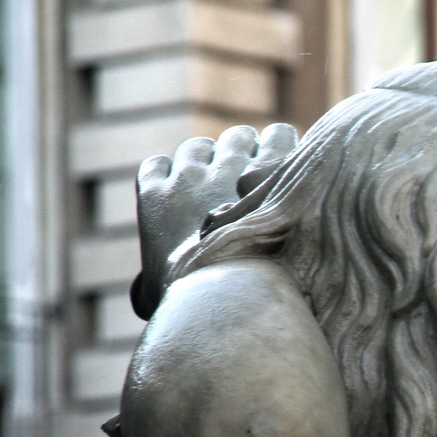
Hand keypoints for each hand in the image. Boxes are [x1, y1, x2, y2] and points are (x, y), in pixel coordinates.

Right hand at [131, 123, 297, 318]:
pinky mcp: (271, 169)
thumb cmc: (190, 300)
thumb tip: (141, 297)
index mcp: (155, 197)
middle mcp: (189, 175)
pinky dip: (284, 145)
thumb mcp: (154, 293)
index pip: (157, 167)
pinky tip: (295, 159)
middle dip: (217, 161)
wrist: (230, 294)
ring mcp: (228, 169)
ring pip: (237, 137)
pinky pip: (277, 139)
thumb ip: (145, 285)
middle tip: (240, 182)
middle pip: (200, 147)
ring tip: (269, 167)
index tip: (194, 192)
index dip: (177, 176)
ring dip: (252, 148)